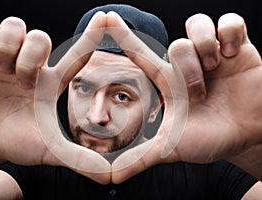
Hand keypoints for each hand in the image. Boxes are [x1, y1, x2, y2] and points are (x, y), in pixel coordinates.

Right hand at [0, 12, 110, 183]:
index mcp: (52, 82)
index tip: (106, 17)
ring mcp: (7, 58)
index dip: (92, 36)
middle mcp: (33, 65)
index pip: (77, 54)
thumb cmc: (19, 141)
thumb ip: (76, 159)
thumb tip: (107, 175)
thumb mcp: (49, 149)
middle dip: (31, 56)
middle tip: (22, 82)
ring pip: (15, 26)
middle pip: (41, 35)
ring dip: (9, 48)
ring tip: (2, 71)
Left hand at [107, 12, 261, 182]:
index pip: (140, 53)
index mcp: (169, 81)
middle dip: (191, 70)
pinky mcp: (238, 45)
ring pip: (197, 27)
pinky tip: (233, 53)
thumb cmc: (210, 139)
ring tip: (219, 66)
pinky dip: (230, 34)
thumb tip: (111, 178)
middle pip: (177, 44)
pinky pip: (230, 21)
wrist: (248, 135)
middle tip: (203, 93)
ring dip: (208, 48)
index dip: (122, 35)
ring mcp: (212, 52)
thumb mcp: (172, 147)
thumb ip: (141, 158)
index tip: (105, 17)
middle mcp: (188, 63)